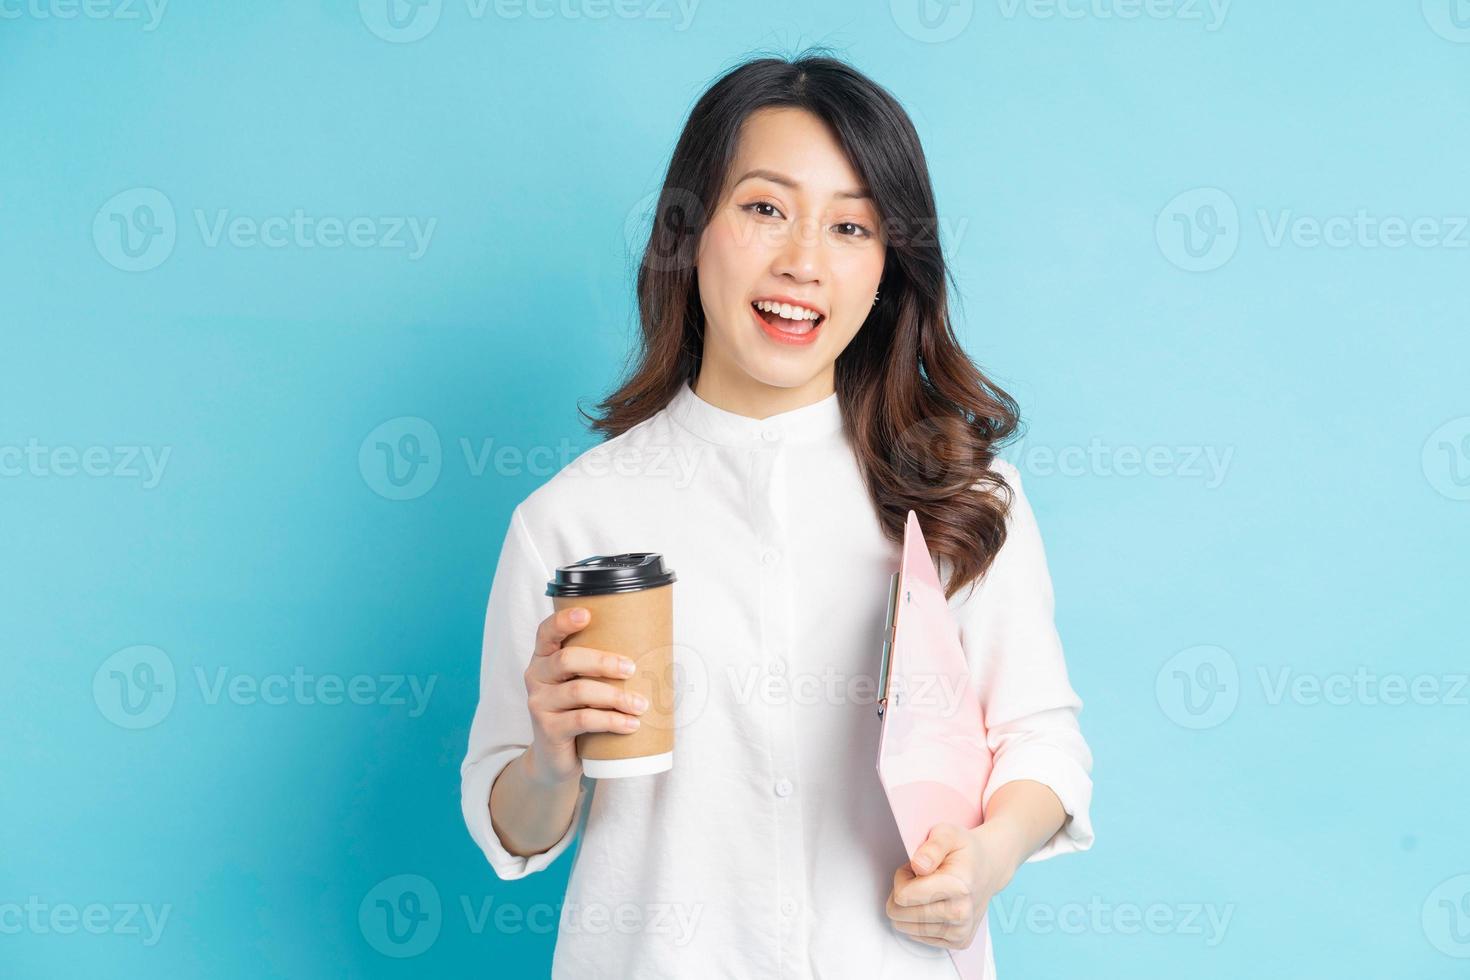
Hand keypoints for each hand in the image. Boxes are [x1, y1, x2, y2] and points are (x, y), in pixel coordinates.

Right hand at [521, 606, 647, 785]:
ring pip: (579, 691)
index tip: (587, 614)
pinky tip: (631, 724)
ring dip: (615, 696)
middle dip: (603, 661)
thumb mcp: (583, 684)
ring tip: (640, 704)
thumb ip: (599, 667)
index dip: (563, 621)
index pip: (546, 632)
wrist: (557, 760)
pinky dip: (612, 721)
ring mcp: (539, 704)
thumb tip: (652, 648)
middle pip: (567, 659)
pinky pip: (583, 720)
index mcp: (544, 658)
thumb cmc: (578, 712)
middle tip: (631, 669)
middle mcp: (536, 677)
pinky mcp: (548, 730)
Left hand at [885, 822, 1018, 950]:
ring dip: (910, 907)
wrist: (989, 868)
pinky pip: (918, 936)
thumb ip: (932, 846)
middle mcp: (961, 914)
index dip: (901, 878)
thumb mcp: (947, 833)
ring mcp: (961, 931)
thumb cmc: (964, 850)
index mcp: (958, 888)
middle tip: (920, 879)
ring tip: (928, 890)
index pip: (902, 896)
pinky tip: (933, 903)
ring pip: (907, 928)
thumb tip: (919, 866)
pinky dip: (919, 920)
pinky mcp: (958, 941)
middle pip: (901, 915)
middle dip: (902, 893)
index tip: (915, 868)